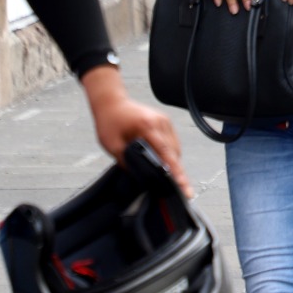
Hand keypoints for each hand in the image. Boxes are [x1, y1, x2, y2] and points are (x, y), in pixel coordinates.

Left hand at [81, 65, 192, 197]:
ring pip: (176, 148)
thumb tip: (141, 178)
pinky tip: (166, 163)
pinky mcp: (165, 121)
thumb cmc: (109, 122)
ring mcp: (164, 121)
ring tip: (172, 179)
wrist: (111, 102)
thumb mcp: (112, 145)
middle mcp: (160, 122)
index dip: (175, 172)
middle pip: (174, 152)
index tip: (183, 185)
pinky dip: (171, 153)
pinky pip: (173, 141)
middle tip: (178, 190)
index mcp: (147, 127)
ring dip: (174, 162)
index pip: (165, 153)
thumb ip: (127, 162)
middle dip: (176, 171)